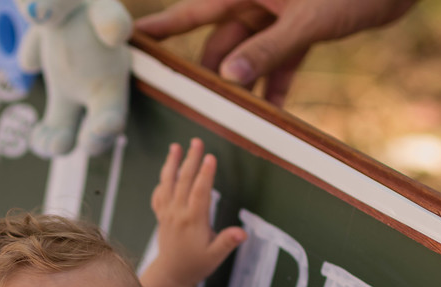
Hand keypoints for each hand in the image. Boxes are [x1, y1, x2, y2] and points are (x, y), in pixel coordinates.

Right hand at [136, 0, 417, 104]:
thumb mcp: (308, 21)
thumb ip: (268, 50)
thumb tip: (230, 78)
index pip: (193, 11)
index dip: (162, 29)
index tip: (133, 43)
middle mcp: (255, 1)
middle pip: (217, 42)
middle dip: (206, 75)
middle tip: (189, 108)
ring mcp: (276, 14)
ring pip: (246, 56)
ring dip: (241, 86)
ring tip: (229, 120)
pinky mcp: (299, 28)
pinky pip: (278, 60)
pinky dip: (274, 84)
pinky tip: (271, 115)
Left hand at [149, 138, 244, 286]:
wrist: (172, 275)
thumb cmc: (196, 265)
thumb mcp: (215, 257)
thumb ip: (227, 242)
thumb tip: (243, 233)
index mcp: (192, 221)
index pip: (200, 193)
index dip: (205, 175)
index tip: (210, 158)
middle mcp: (177, 214)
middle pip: (184, 182)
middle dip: (191, 160)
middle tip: (197, 142)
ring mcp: (167, 213)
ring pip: (168, 184)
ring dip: (172, 164)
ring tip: (176, 147)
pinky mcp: (161, 216)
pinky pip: (159, 194)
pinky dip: (162, 181)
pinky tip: (167, 172)